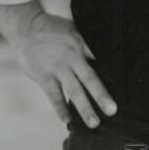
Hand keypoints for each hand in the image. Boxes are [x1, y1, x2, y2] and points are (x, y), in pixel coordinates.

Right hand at [0, 7, 116, 126]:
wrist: (26, 27)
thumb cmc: (52, 29)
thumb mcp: (74, 31)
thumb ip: (86, 46)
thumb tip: (101, 58)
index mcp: (81, 48)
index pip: (99, 63)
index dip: (110, 75)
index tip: (122, 90)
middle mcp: (72, 59)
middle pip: (90, 80)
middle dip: (101, 96)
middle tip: (112, 111)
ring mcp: (58, 69)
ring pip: (74, 91)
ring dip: (84, 108)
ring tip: (94, 123)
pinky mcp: (44, 77)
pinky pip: (54, 96)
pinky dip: (60, 108)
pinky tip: (67, 120)